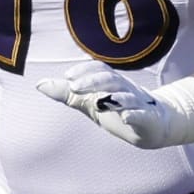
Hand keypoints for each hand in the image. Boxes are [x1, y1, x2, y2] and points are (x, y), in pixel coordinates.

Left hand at [36, 61, 193, 148]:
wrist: (154, 124)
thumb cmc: (117, 108)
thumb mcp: (88, 100)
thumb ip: (65, 93)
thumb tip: (39, 84)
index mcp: (112, 82)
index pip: (100, 69)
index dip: (85, 70)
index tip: (68, 76)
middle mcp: (126, 89)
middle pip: (111, 80)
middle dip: (93, 81)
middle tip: (74, 86)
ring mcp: (138, 103)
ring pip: (127, 96)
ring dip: (114, 97)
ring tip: (99, 101)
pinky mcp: (149, 120)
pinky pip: (143, 115)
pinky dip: (135, 115)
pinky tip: (126, 118)